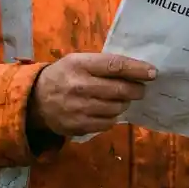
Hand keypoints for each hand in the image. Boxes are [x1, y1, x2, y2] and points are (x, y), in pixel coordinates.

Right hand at [28, 52, 156, 137]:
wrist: (35, 100)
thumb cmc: (63, 75)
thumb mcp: (78, 61)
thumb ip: (103, 64)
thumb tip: (136, 69)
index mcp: (80, 65)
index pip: (115, 66)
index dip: (137, 69)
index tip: (153, 72)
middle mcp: (80, 86)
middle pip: (120, 90)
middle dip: (137, 90)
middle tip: (141, 89)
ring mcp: (79, 109)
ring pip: (117, 108)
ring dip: (124, 103)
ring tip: (121, 99)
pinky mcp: (79, 126)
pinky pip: (108, 123)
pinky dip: (113, 117)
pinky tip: (108, 110)